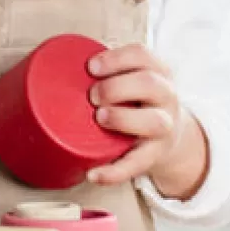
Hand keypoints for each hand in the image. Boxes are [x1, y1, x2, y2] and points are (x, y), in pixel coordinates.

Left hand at [85, 44, 208, 198]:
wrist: (169, 136)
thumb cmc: (140, 102)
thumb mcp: (135, 80)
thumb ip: (110, 73)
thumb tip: (60, 66)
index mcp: (158, 73)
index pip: (142, 56)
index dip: (115, 59)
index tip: (91, 66)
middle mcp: (166, 97)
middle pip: (149, 84)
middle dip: (116, 87)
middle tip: (92, 96)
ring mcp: (164, 127)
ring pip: (153, 121)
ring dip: (122, 118)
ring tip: (100, 119)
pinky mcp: (154, 155)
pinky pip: (137, 165)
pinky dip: (114, 172)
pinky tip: (93, 174)